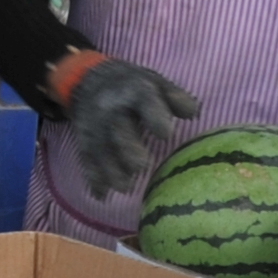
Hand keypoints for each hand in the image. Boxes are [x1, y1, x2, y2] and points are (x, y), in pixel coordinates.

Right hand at [54, 54, 200, 202]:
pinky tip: (101, 196)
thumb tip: (193, 112)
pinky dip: (92, 178)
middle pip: (118, 128)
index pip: (144, 101)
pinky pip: (86, 159)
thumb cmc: (131, 88)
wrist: (88, 82)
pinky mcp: (84, 141)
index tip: (165, 134)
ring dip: (110, 169)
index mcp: (135, 92)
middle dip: (127, 147)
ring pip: (101, 148)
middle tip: (141, 166)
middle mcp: (112, 109)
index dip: (154, 116)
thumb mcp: (155, 83)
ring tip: (124, 188)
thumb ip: (175, 97)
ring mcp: (95, 127)